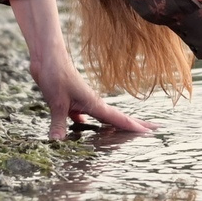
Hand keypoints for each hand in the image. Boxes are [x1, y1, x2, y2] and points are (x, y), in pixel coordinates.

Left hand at [11, 0, 158, 140]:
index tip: (151, 132)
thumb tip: (57, 142)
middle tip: (154, 130)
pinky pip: (84, 117)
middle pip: (117, 118)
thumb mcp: (57, 102)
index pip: (119, 119)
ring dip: (113, 126)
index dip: (135, 127)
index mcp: (94, 104)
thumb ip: (58, 124)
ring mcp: (83, 102)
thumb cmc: (56, 75)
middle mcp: (92, 104)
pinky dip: (88, 125)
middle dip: (135, 124)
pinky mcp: (71, 101)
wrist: (47, 58)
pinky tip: (84, 132)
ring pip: (102, 118)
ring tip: (124, 135)